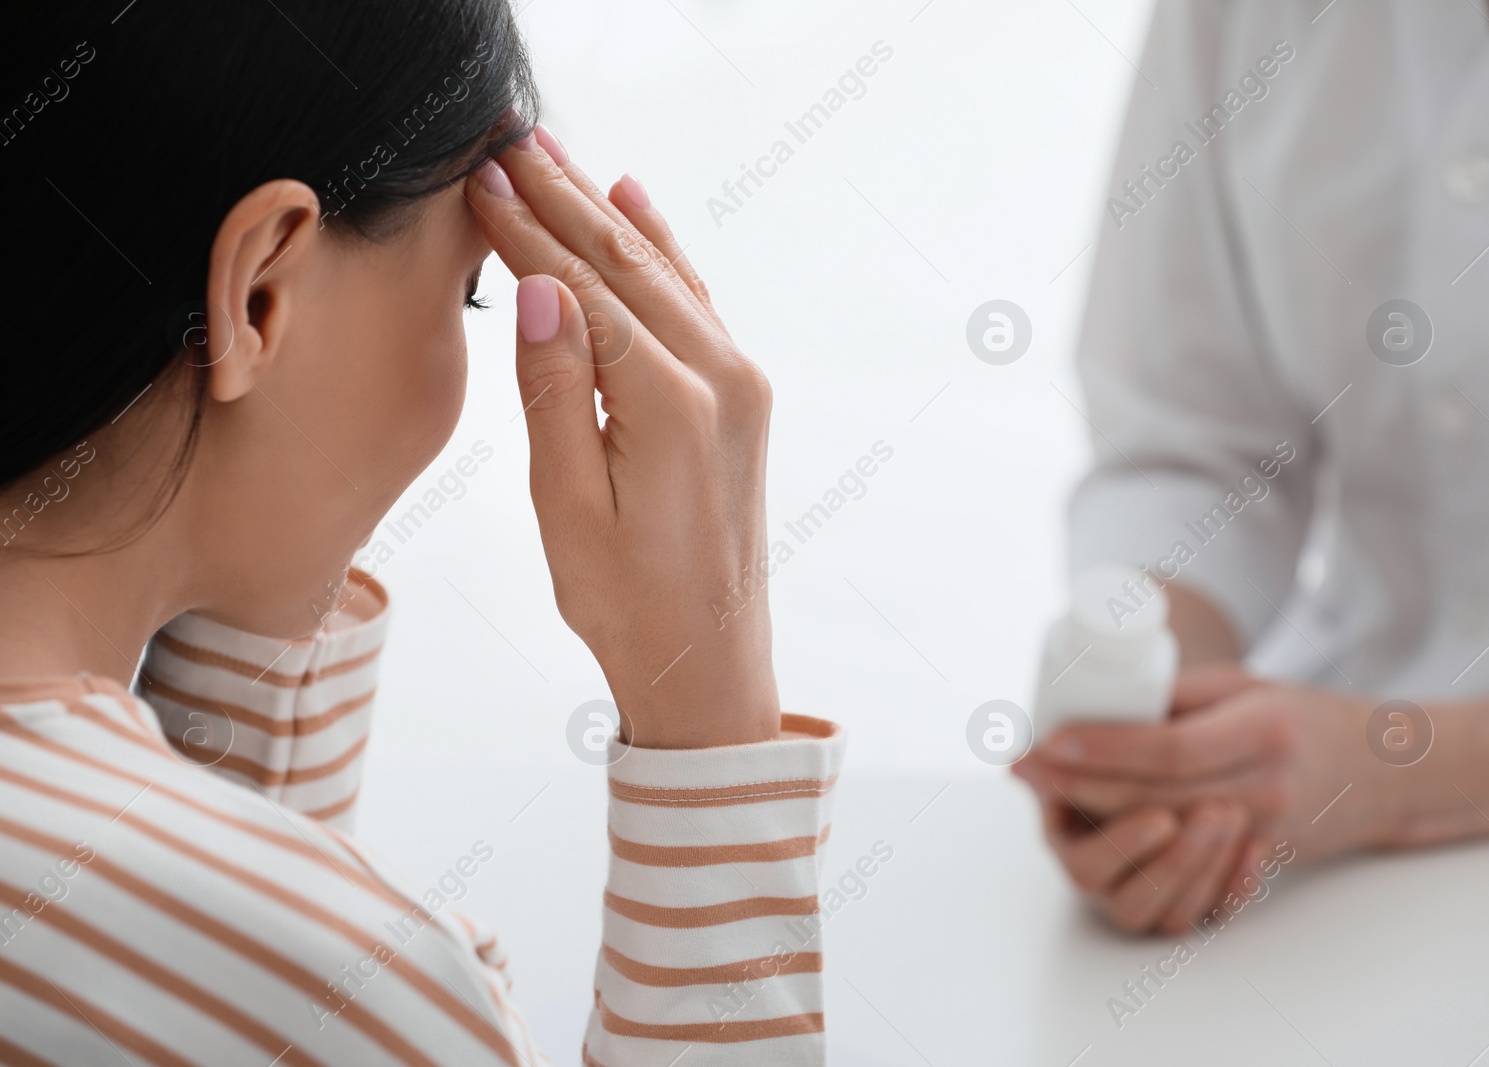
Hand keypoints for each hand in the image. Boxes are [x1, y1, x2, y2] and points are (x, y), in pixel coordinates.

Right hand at [466, 126, 778, 749]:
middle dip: (561, 197)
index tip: (479, 179)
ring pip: (663, 272)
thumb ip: (555, 392)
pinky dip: (662, 249)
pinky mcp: (743, 397)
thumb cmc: (629, 605)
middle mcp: (722, 378)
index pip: (584, 292)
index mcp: (672, 406)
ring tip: (554, 153)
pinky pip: (696, 300)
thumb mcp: (568, 508)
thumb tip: (537, 289)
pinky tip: (634, 203)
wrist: (710, 663)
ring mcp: (741, 384)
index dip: (525, 231)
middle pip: (626, 264)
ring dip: (605, 210)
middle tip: (508, 139)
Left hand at [1016, 665, 1396, 930]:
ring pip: (1165, 831)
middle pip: (1154, 795)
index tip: (1050, 739)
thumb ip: (1182, 697)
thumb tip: (1103, 701)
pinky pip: (1189, 856)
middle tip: (1023, 767)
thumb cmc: (1309, 717)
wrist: (1389, 774)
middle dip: (1078, 783)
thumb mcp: (1250, 688)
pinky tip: (1093, 826)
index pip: (1167, 747)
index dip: (1102, 748)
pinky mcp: (1261, 857)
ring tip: (1042, 791)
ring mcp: (1266, 829)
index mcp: (1262, 730)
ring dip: (1095, 814)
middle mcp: (1265, 785)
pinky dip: (1137, 843)